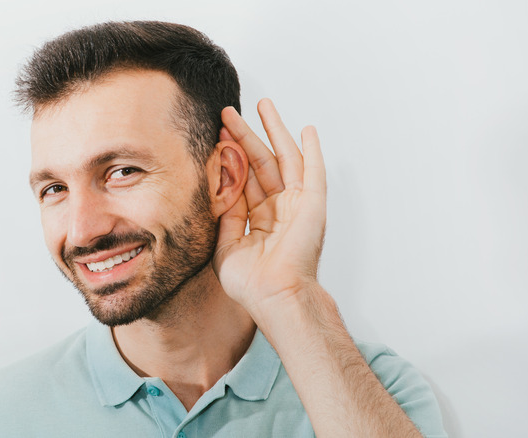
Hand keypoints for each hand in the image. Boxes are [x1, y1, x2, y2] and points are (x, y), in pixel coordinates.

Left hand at [213, 99, 326, 315]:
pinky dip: (312, 149)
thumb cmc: (251, 283)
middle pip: (259, 162)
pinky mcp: (312, 203)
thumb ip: (224, 217)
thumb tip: (218, 191)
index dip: (229, 156)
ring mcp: (296, 204)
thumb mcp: (224, 246)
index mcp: (259, 219)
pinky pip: (313, 171)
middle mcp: (278, 209)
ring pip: (283, 158)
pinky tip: (306, 130)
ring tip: (262, 105)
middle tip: (227, 113)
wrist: (274, 295)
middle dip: (244, 136)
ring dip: (273, 131)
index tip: (215, 135)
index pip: (242, 179)